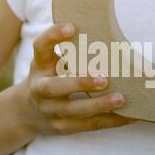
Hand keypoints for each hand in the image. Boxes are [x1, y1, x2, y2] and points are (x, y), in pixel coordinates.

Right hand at [19, 22, 134, 135]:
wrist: (26, 112)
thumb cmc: (49, 77)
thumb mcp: (50, 61)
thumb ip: (70, 50)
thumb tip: (109, 30)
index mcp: (39, 65)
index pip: (41, 47)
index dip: (53, 35)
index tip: (72, 27)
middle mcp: (40, 89)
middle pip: (55, 87)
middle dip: (80, 83)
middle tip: (104, 78)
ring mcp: (50, 111)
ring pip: (74, 110)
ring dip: (98, 105)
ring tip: (121, 99)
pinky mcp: (62, 127)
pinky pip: (88, 125)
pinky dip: (110, 121)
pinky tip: (129, 116)